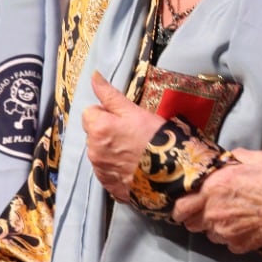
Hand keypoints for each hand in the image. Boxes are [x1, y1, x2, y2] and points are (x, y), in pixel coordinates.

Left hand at [82, 72, 162, 203]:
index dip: (106, 112)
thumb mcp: (134, 111)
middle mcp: (93, 150)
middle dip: (105, 131)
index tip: (122, 118)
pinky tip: (131, 166)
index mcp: (98, 128)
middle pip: (92, 133)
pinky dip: (114, 168)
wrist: (171, 173)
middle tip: (129, 134)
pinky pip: (105, 171)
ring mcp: (100, 170)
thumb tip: (94, 76)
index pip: (90, 112)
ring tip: (132, 152)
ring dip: (109, 150)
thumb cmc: (155, 138)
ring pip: (98, 152)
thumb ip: (110, 94)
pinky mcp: (108, 185)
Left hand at [173, 148, 261, 252]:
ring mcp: (224, 232)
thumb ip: (235, 157)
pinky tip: (243, 226)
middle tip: (205, 210)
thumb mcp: (255, 158)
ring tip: (228, 217)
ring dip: (213, 227)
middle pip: (190, 224)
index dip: (180, 206)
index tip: (186, 204)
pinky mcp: (237, 245)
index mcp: (212, 188)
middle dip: (194, 218)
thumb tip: (229, 158)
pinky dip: (231, 237)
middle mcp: (212, 213)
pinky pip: (227, 243)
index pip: (180, 206)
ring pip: (208, 234)